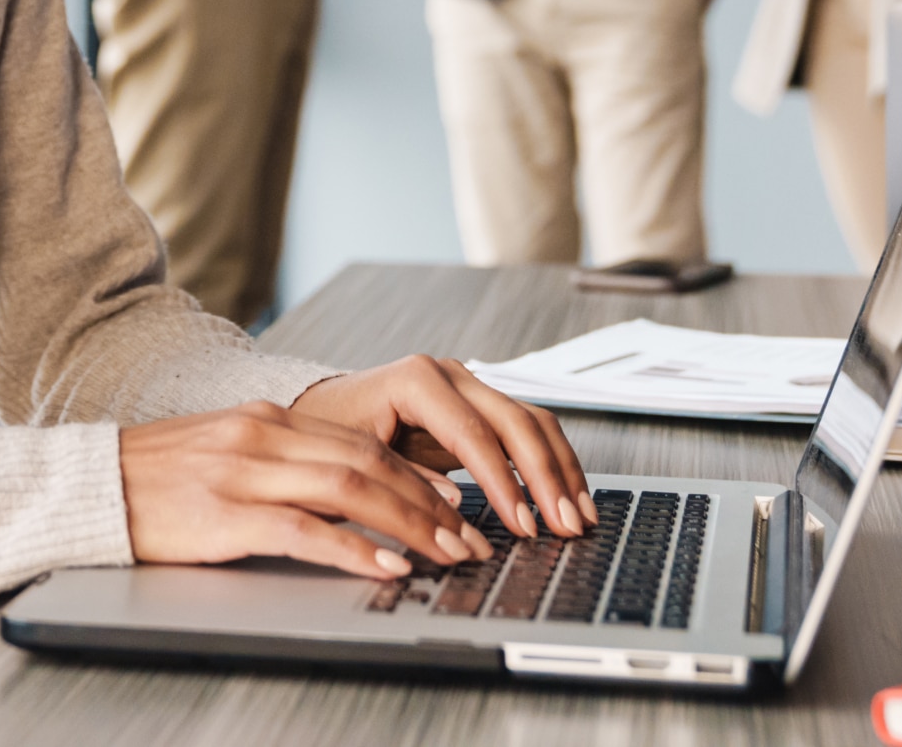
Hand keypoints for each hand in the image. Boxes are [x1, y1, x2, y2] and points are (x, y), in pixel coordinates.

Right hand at [118, 398, 491, 580]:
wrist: (89, 486)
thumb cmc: (155, 479)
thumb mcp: (224, 452)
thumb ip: (280, 462)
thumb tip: (342, 491)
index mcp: (266, 419)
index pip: (361, 442)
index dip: (416, 474)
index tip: (454, 503)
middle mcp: (262, 436)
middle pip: (368, 462)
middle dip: (427, 503)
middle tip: (467, 537)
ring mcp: (244, 473)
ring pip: (349, 490)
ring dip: (408, 525)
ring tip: (445, 554)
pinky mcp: (225, 515)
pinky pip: (304, 531)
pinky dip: (353, 548)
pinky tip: (385, 565)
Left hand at [291, 355, 594, 542]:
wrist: (323, 410)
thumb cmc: (330, 433)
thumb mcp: (355, 459)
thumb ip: (405, 480)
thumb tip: (456, 509)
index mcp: (417, 380)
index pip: (473, 433)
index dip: (503, 482)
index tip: (523, 524)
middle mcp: (450, 375)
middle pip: (515, 422)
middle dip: (545, 477)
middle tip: (564, 526)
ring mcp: (469, 387)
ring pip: (532, 421)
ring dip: (560, 470)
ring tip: (578, 518)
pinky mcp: (480, 407)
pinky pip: (527, 430)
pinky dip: (551, 464)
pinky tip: (566, 498)